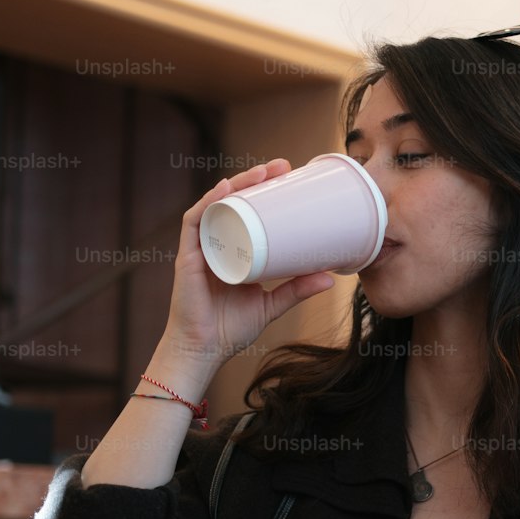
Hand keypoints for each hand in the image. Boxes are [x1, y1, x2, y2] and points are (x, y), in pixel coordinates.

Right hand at [160, 159, 335, 378]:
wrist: (204, 351)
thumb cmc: (231, 328)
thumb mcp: (272, 304)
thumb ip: (297, 290)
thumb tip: (331, 278)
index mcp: (233, 250)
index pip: (248, 211)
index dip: (266, 192)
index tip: (290, 178)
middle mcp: (216, 242)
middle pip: (234, 201)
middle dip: (256, 180)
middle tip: (282, 167)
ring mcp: (201, 248)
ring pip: (216, 205)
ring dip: (236, 184)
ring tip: (261, 173)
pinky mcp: (188, 257)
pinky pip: (194, 222)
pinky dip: (208, 203)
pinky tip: (223, 189)